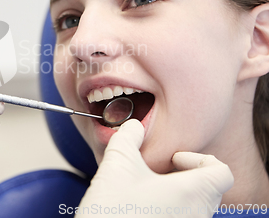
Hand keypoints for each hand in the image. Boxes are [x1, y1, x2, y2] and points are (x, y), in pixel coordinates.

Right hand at [76, 119, 233, 217]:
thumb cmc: (113, 211)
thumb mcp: (118, 162)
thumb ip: (128, 136)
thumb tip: (133, 126)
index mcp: (193, 193)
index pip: (221, 171)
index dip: (198, 158)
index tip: (173, 158)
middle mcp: (197, 215)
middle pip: (208, 188)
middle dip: (184, 174)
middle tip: (157, 170)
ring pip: (194, 206)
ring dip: (175, 193)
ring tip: (145, 188)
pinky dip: (167, 208)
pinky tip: (140, 206)